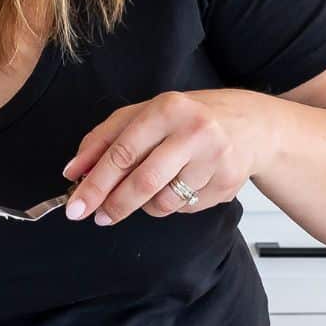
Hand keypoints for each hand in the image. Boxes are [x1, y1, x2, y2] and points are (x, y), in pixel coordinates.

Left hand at [61, 89, 274, 225]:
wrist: (251, 124)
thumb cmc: (187, 117)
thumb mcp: (144, 114)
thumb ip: (104, 139)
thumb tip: (73, 170)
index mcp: (166, 109)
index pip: (122, 152)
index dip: (96, 182)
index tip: (77, 205)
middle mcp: (194, 132)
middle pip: (143, 182)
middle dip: (115, 205)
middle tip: (99, 217)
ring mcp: (215, 160)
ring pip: (163, 202)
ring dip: (145, 205)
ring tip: (149, 188)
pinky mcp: (227, 184)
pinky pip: (184, 209)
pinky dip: (172, 204)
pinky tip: (181, 183)